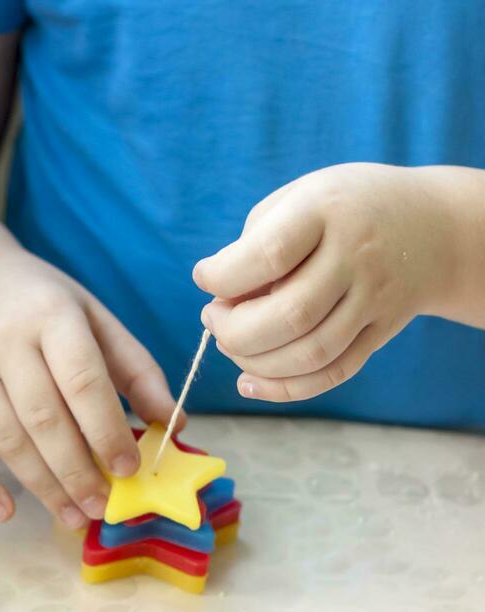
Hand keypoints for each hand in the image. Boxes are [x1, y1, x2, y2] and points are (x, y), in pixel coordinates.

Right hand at [0, 241, 176, 526]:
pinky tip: (6, 512)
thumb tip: (174, 424)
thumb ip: (135, 368)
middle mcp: (4, 342)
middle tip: (103, 505)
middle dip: (78, 470)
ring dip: (42, 485)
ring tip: (74, 516)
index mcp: (52, 317)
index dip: (107, 429)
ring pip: (6, 438)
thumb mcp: (93, 317)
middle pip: (43, 418)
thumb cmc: (40, 302)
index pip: (81, 380)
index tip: (129, 468)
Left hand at [193, 163, 452, 400]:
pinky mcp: (380, 334)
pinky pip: (332, 373)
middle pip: (290, 315)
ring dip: (255, 361)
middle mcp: (356, 257)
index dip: (224, 276)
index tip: (204, 278)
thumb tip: (223, 301)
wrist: (433, 227)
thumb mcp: (300, 197)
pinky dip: (286, 388)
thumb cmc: (343, 209)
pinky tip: (249, 383)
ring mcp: (373, 300)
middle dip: (234, 330)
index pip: (270, 255)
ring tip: (230, 345)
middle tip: (213, 318)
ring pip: (310, 353)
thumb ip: (256, 242)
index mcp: (328, 211)